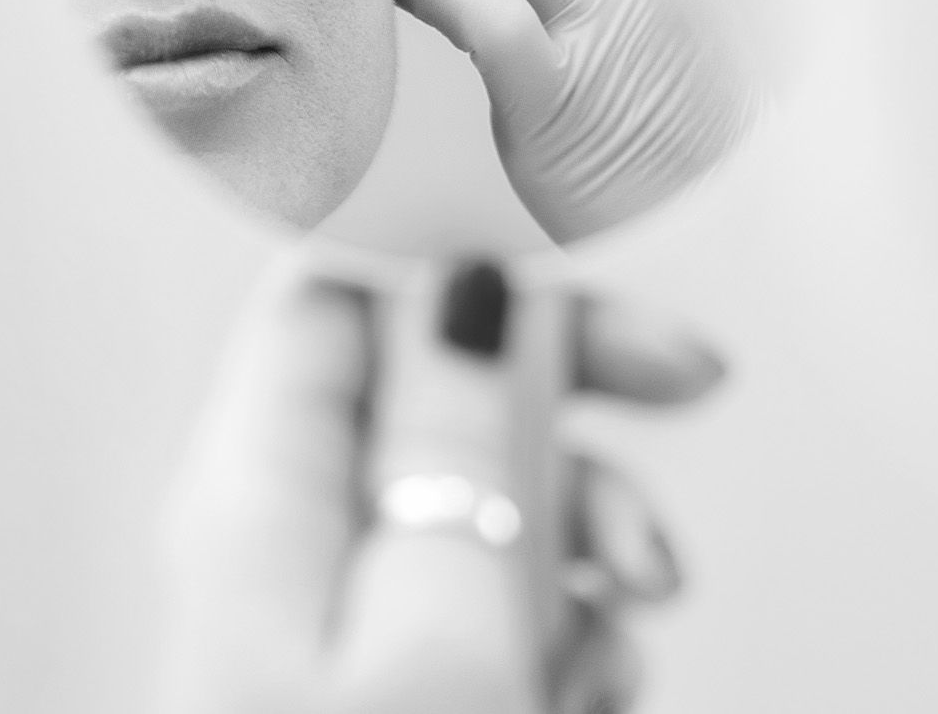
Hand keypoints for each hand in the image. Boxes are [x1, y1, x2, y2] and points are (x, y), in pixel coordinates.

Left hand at [160, 260, 724, 713]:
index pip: (347, 291)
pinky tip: (588, 691)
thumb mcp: (438, 636)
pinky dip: (558, 635)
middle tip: (679, 422)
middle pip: (442, 397)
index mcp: (258, 500)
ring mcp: (330, 623)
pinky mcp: (382, 685)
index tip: (611, 296)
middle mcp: (283, 545)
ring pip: (484, 509)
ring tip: (621, 637)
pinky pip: (485, 609)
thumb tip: (462, 280)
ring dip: (582, 553)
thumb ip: (455, 446)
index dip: (477, 266)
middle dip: (573, 416)